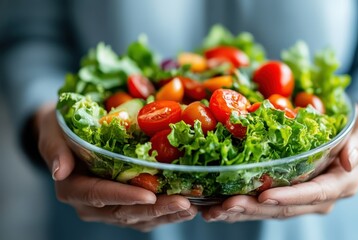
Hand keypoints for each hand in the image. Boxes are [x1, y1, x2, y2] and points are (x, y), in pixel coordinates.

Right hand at [35, 103, 197, 231]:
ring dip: (166, 214)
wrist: (68, 132)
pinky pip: (145, 215)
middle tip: (184, 203)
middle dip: (156, 209)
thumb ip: (54, 148)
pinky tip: (188, 206)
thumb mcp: (52, 130)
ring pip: (139, 218)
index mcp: (73, 188)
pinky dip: (166, 212)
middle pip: (125, 211)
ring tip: (192, 206)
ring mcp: (109, 208)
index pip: (99, 194)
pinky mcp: (124, 206)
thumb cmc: (62, 127)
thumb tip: (58, 171)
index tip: (150, 195)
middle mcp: (91, 205)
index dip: (125, 196)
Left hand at [202, 105, 357, 221]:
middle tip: (224, 206)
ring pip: (270, 211)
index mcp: (341, 183)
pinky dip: (242, 205)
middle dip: (253, 208)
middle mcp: (321, 197)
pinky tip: (218, 205)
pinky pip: (265, 204)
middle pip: (285, 208)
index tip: (264, 197)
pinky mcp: (290, 194)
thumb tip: (349, 159)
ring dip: (241, 212)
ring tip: (213, 211)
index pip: (314, 194)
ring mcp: (304, 198)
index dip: (289, 197)